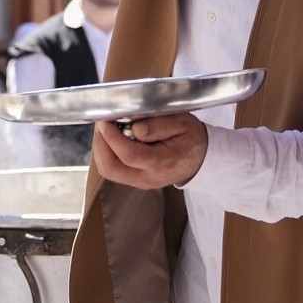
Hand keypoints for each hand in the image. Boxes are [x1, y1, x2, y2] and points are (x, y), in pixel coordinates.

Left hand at [91, 113, 208, 188]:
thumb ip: (158, 125)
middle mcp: (150, 177)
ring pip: (109, 171)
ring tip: (108, 130)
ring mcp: (142, 182)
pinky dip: (107, 154)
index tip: (106, 120)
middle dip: (101, 144)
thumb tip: (134, 128)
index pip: (129, 155)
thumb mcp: (183, 123)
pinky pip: (113, 171)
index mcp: (164, 162)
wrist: (202, 158)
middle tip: (103, 125)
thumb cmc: (192, 137)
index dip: (111, 137)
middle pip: (111, 168)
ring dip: (102, 149)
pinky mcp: (136, 181)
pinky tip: (113, 139)